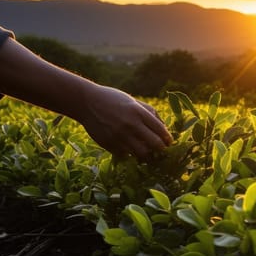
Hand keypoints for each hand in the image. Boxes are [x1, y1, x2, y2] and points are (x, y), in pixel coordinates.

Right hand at [0, 38, 173, 159]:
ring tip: (147, 152)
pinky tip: (129, 150)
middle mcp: (130, 125)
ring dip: (146, 154)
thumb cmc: (112, 99)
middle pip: (155, 145)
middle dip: (161, 149)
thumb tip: (163, 126)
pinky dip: (130, 155)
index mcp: (138, 112)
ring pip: (141, 153)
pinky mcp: (110, 145)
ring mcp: (119, 136)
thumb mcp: (132, 101)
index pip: (160, 130)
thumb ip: (149, 112)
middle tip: (160, 149)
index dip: (167, 138)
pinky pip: (126, 155)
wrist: (86, 102)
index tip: (168, 142)